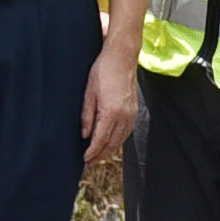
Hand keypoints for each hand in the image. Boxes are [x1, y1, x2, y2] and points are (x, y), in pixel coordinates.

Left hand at [80, 51, 137, 167]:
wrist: (122, 57)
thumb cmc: (103, 71)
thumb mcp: (89, 92)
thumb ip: (87, 115)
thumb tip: (85, 134)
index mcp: (111, 112)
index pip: (101, 139)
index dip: (93, 152)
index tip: (85, 159)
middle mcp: (124, 116)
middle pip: (113, 143)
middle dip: (101, 155)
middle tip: (90, 163)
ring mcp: (131, 113)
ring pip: (121, 139)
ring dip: (110, 150)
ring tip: (99, 155)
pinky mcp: (134, 110)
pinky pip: (127, 131)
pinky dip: (119, 140)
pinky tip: (112, 142)